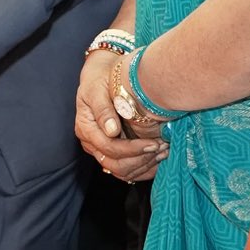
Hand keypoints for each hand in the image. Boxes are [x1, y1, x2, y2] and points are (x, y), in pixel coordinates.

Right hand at [76, 52, 166, 181]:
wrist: (102, 78)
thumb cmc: (100, 80)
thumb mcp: (97, 89)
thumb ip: (103, 109)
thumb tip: (111, 131)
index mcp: (86, 128)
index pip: (108, 147)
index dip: (131, 149)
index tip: (153, 143)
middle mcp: (92, 143)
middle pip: (114, 164)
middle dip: (140, 159)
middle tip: (162, 148)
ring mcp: (101, 150)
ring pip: (122, 171)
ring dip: (145, 166)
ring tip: (164, 152)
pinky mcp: (113, 154)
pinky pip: (128, 171)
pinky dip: (145, 169)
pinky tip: (160, 159)